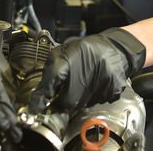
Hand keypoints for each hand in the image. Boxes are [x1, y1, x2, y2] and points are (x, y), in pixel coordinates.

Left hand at [28, 28, 145, 113]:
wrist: (116, 47)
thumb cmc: (87, 49)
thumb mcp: (65, 51)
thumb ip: (52, 71)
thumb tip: (40, 95)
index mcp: (71, 56)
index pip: (52, 79)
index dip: (42, 96)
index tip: (36, 107)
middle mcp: (87, 68)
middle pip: (67, 100)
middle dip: (63, 101)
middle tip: (66, 91)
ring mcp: (101, 80)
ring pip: (82, 105)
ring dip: (79, 99)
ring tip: (85, 82)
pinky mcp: (113, 88)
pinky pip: (97, 103)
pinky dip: (94, 97)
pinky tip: (96, 84)